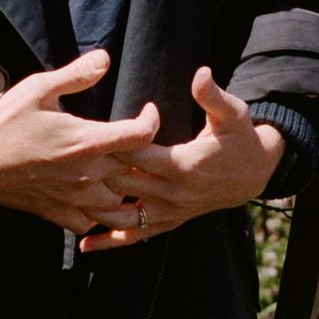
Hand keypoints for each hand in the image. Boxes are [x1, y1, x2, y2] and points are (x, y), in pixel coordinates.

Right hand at [0, 49, 160, 234]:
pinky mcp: (59, 215)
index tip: (147, 111)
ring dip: (128, 191)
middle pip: (136, 173)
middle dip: (145, 158)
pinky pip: (92, 223)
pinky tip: (97, 199)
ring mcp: (74, 200)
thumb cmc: (6, 121)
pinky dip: (100, 215)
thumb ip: (76, 74)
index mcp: (85, 141)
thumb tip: (105, 58)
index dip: (151, 121)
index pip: (139, 136)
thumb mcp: (39, 87)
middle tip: (142, 144)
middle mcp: (86, 175)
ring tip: (127, 175)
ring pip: (120, 207)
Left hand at [79, 66, 284, 253]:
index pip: (137, 155)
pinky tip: (84, 244)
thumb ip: (212, 96)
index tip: (90, 131)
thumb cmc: (240, 137)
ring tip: (63, 200)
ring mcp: (170, 212)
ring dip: (95, 210)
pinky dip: (110, 242)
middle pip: (123, 185)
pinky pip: (137, 237)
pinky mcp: (169, 223)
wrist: (254, 174)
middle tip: (64, 162)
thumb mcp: (233, 112)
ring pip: (124, 218)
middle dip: (95, 173)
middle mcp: (172, 194)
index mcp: (182, 165)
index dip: (114, 142)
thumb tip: (200, 73)